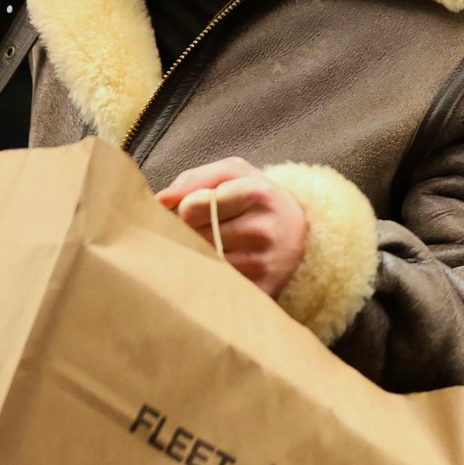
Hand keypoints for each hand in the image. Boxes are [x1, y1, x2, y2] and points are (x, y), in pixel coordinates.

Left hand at [156, 158, 309, 299]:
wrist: (303, 235)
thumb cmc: (260, 200)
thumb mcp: (236, 174)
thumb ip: (196, 178)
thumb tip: (161, 200)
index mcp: (257, 193)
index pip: (191, 207)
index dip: (189, 209)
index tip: (204, 209)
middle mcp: (262, 229)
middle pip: (194, 236)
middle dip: (196, 232)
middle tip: (215, 229)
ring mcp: (263, 263)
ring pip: (202, 261)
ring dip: (203, 255)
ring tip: (222, 247)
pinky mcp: (262, 290)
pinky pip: (216, 284)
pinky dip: (214, 276)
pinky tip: (227, 268)